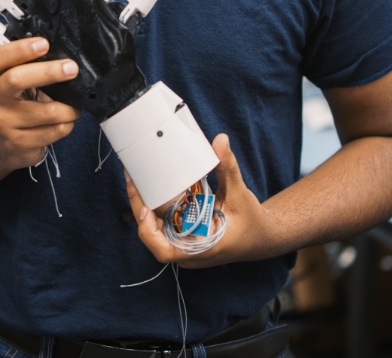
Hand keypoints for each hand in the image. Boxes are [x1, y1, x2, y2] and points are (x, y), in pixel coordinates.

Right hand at [0, 36, 81, 170]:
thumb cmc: (16, 105)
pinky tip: (67, 121)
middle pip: (16, 79)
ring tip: (76, 106)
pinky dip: (68, 124)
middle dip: (49, 72)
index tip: (44, 43)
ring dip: (69, 108)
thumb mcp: (14, 83)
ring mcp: (4, 123)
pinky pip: (54, 131)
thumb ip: (31, 66)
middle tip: (72, 68)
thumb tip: (64, 55)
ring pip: (46, 111)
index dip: (20, 49)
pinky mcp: (18, 143)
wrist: (2, 144)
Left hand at [124, 133, 273, 267]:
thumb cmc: (250, 221)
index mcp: (200, 248)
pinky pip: (164, 222)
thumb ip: (227, 167)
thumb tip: (220, 141)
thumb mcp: (239, 193)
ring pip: (156, 228)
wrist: (260, 236)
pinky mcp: (184, 234)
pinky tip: (149, 185)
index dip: (149, 231)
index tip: (143, 209)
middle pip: (153, 234)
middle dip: (140, 206)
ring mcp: (184, 243)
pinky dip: (156, 205)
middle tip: (132, 178)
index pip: (164, 250)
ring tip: (135, 178)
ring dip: (145, 204)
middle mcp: (188, 250)